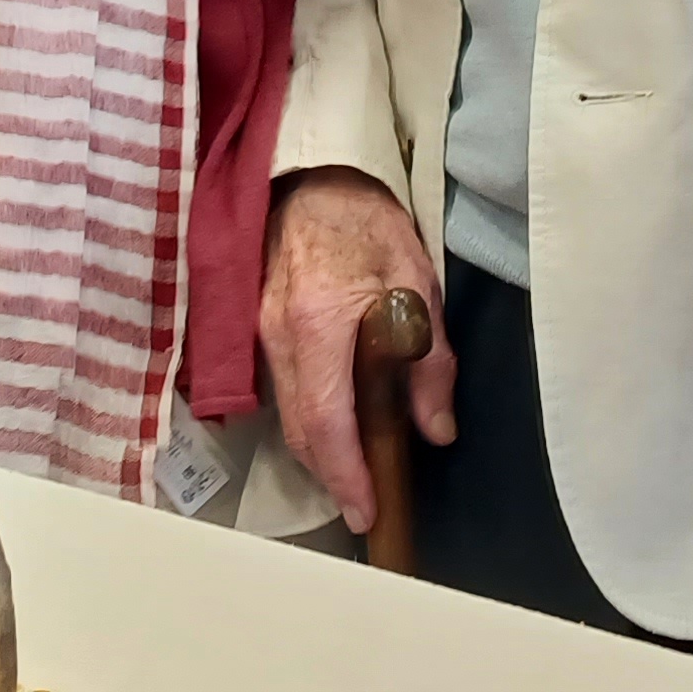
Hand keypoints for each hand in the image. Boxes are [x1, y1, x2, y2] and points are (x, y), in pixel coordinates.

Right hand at [258, 170, 452, 533]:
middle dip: (332, 477)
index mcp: (322, 323)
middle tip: (366, 508)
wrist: (312, 179)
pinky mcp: (256, 329)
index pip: (327, 421)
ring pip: (287, 414)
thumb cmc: (370, 225)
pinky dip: (307, 421)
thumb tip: (436, 431)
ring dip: (319, 452)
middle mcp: (280, 336)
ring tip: (356, 477)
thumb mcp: (419, 285)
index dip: (346, 475)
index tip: (366, 512)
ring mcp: (261, 333)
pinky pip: (282, 391)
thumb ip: (428, 361)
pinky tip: (335, 430)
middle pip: (300, 430)